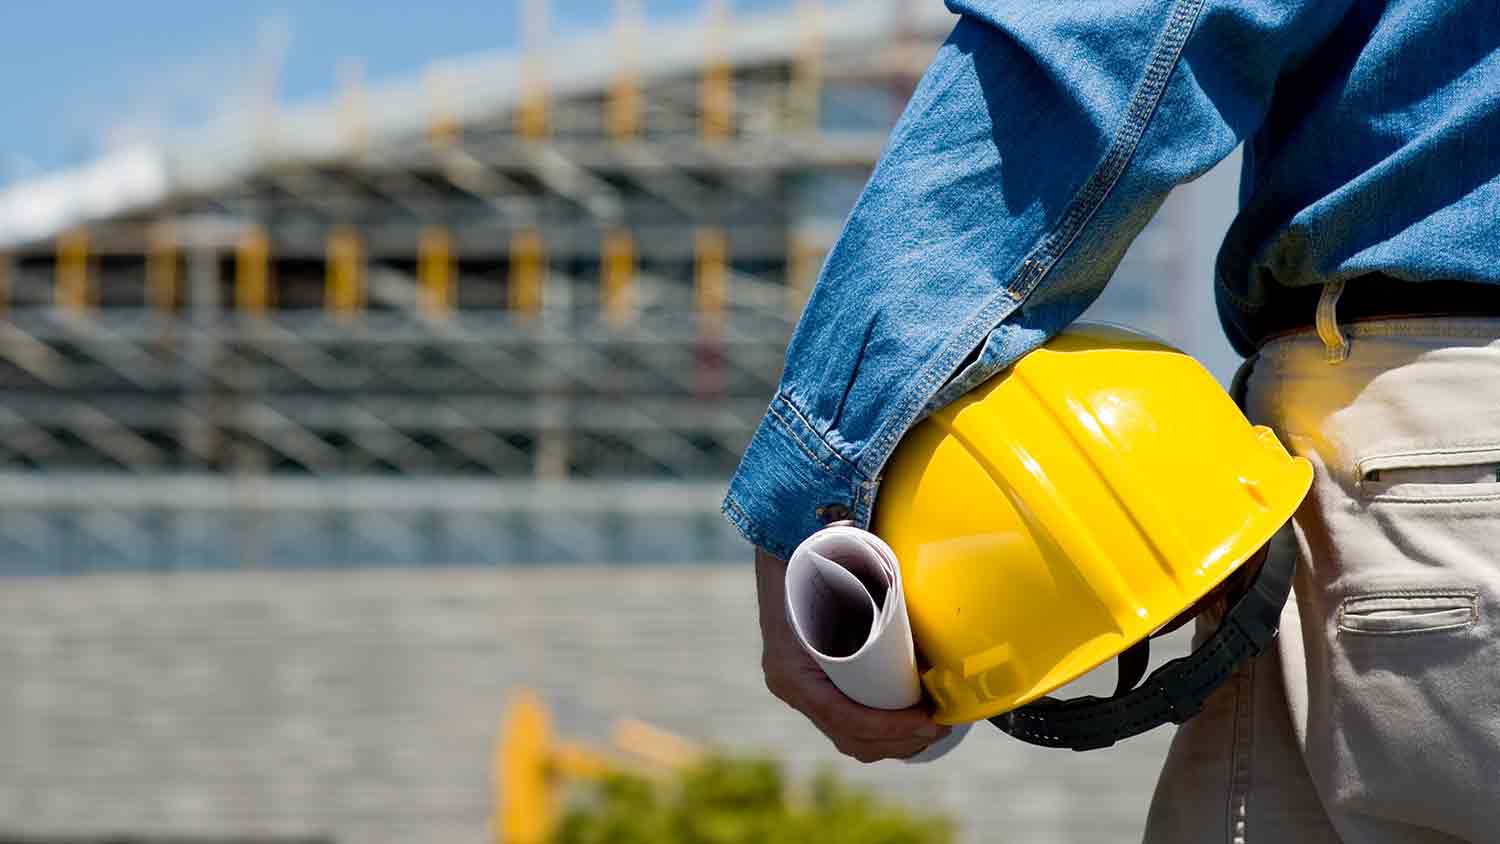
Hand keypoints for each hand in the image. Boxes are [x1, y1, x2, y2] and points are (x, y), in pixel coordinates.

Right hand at [753, 546, 950, 762]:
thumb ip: (855, 554)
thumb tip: (879, 546)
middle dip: (898, 741)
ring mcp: (799, 691)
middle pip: (848, 736)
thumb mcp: (832, 562)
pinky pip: (844, 726)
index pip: (841, 715)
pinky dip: (877, 734)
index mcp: (791, 668)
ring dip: (892, 744)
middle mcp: (790, 687)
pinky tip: (909, 729)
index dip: (887, 726)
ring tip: (931, 728)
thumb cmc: (812, 558)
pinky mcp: (814, 689)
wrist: (780, 552)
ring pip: (847, 738)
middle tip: (939, 724)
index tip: (927, 719)